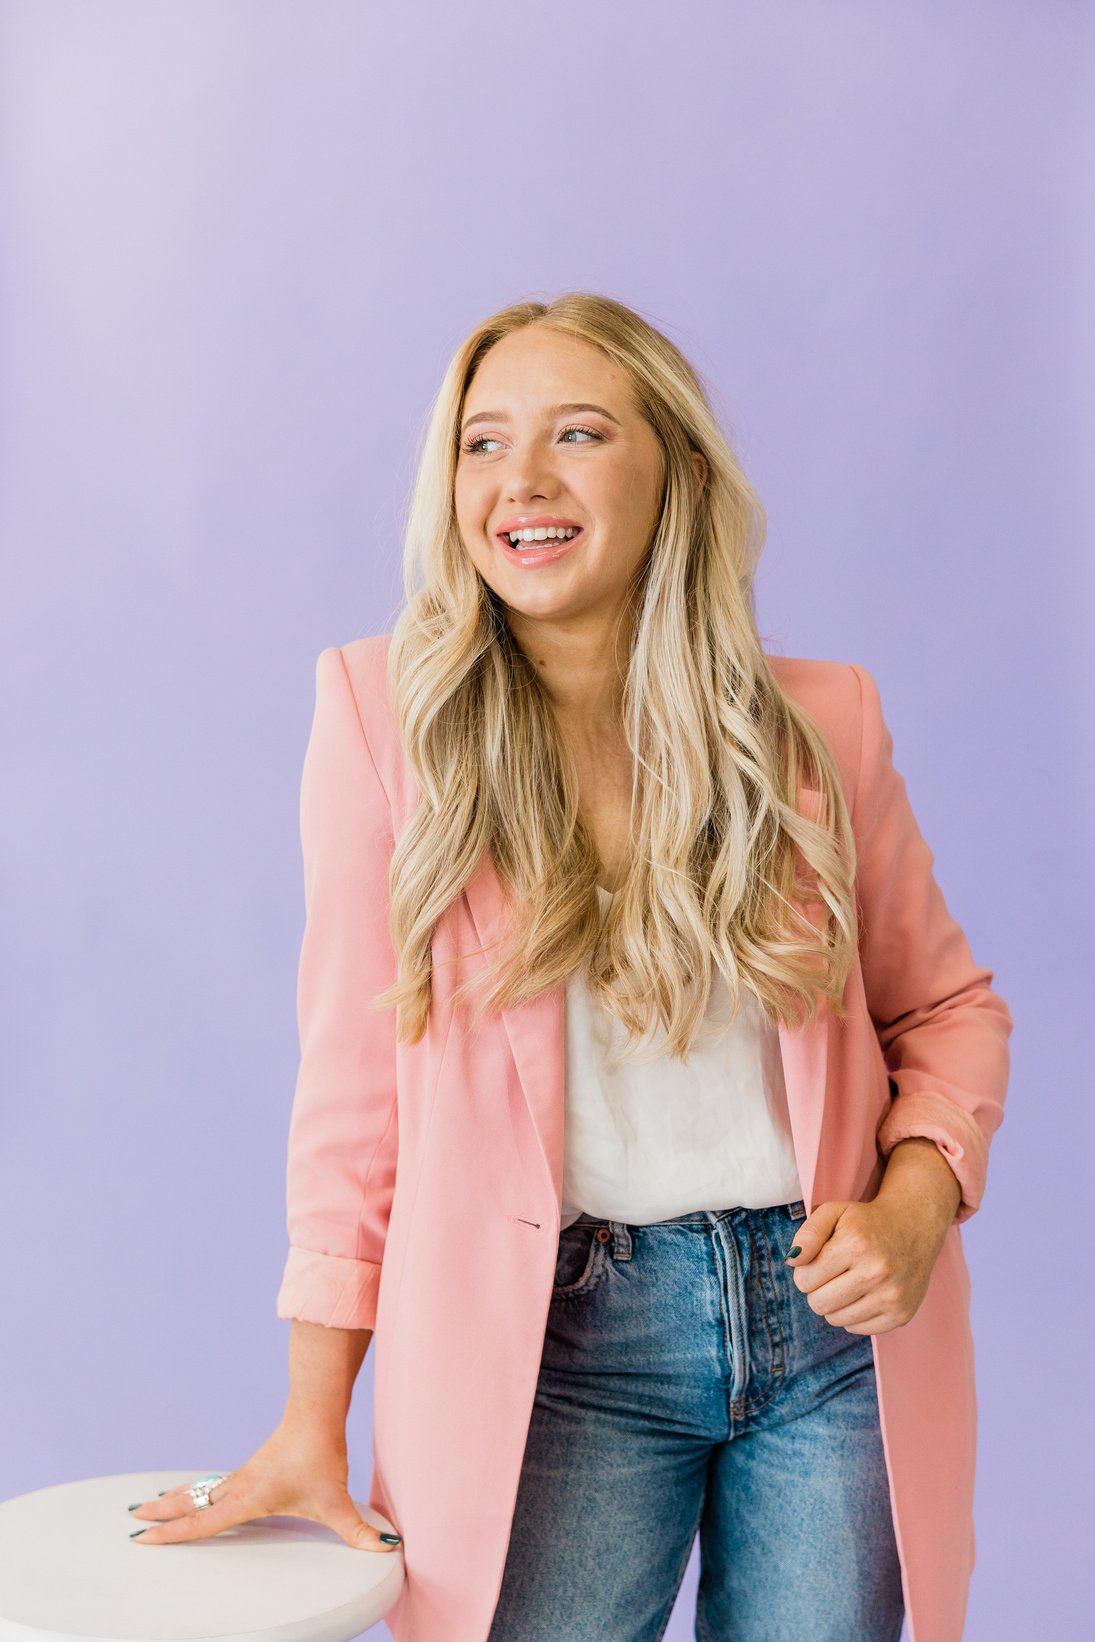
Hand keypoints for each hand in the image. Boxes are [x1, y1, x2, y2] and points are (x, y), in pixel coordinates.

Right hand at [127, 1419, 400, 1551]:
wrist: (316, 1412)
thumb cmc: (321, 1455)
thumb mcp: (337, 1500)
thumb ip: (358, 1531)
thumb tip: (387, 1549)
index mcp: (249, 1498)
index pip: (205, 1522)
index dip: (174, 1533)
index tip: (144, 1536)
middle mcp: (239, 1486)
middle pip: (192, 1501)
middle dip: (162, 1511)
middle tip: (132, 1517)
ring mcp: (243, 1474)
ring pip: (201, 1489)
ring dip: (175, 1498)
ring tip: (149, 1504)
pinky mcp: (252, 1466)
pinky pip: (215, 1483)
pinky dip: (195, 1489)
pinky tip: (195, 1493)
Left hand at [783, 1194, 949, 1334]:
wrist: (914, 1226)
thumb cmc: (866, 1221)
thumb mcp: (833, 1212)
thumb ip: (808, 1233)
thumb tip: (792, 1262)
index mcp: (855, 1245)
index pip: (805, 1280)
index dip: (806, 1271)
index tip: (819, 1261)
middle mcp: (876, 1273)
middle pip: (818, 1304)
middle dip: (817, 1290)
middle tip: (832, 1274)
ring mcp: (892, 1297)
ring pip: (836, 1319)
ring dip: (835, 1303)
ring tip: (848, 1282)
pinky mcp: (901, 1315)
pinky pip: (858, 1329)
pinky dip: (854, 1314)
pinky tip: (865, 1293)